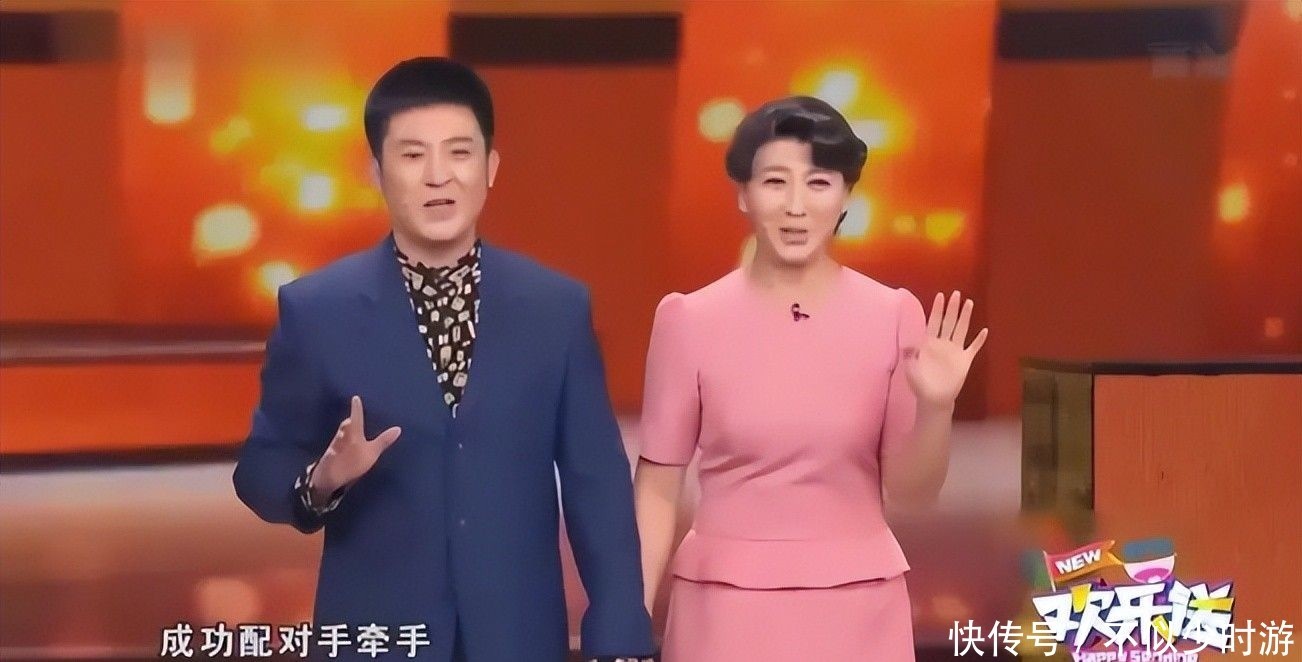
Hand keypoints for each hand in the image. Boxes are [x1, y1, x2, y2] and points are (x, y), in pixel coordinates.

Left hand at [311, 396, 401, 497]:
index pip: (356, 415)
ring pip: (342, 432)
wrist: (329, 476)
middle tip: (355, 415)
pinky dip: (343, 439)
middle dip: (351, 419)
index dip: (356, 407)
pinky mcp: (331, 452)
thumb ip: (384, 441)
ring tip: (353, 429)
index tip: (355, 397)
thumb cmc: (352, 462)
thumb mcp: (372, 452)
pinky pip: (339, 441)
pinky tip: (345, 445)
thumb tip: (398, 428)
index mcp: (353, 430)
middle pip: (347, 423)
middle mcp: (343, 433)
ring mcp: (335, 443)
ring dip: (347, 429)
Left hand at [904, 291, 987, 407]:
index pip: (934, 322)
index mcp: (929, 343)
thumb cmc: (920, 384)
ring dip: (965, 317)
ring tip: (969, 303)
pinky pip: (973, 348)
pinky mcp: (965, 360)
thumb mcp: (910, 369)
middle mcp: (943, 343)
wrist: (934, 398)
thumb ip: (910, 356)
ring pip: (961, 330)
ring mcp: (955, 350)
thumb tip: (908, 345)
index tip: (940, 295)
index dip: (937, 309)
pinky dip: (979, 340)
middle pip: (949, 322)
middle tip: (956, 293)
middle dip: (952, 308)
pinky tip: (985, 331)